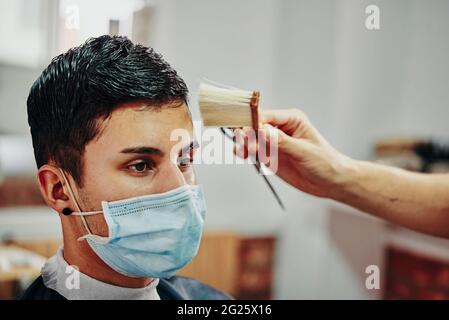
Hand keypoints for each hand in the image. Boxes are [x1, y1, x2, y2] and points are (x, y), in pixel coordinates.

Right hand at [234, 108, 353, 197]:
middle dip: (247, 133)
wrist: (330, 182)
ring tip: (243, 151)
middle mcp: (280, 128)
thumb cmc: (325, 162)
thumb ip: (281, 141)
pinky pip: (252, 150)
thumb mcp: (303, 151)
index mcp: (291, 119)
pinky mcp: (269, 155)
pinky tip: (241, 154)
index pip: (266, 115)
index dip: (254, 122)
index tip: (247, 131)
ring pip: (251, 138)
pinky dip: (245, 152)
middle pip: (255, 125)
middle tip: (245, 144)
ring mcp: (273, 142)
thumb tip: (263, 130)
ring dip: (244, 143)